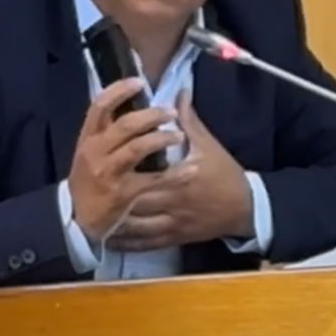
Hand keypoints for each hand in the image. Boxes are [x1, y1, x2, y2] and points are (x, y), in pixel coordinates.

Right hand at [67, 78, 187, 241]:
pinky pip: (153, 179)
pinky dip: (175, 174)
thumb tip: (129, 101)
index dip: (119, 90)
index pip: (100, 106)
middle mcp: (96, 152)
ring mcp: (109, 173)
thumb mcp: (91, 153)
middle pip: (125, 125)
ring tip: (179, 136)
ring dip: (162, 138)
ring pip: (138, 148)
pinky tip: (191, 169)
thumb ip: (108, 129)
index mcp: (88, 138)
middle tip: (171, 113)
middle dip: (151, 115)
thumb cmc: (89, 180)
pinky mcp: (123, 193)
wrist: (77, 219)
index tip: (140, 83)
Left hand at [107, 89, 253, 250]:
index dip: (124, 170)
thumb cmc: (225, 173)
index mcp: (180, 176)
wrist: (246, 207)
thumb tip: (179, 92)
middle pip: (134, 201)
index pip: (146, 173)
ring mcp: (172, 223)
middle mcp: (173, 201)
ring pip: (136, 226)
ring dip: (113, 222)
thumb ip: (189, 120)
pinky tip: (110, 240)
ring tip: (91, 216)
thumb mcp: (209, 144)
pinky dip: (126, 244)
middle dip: (112, 198)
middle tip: (90, 191)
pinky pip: (145, 244)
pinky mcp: (174, 239)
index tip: (104, 164)